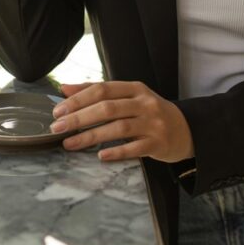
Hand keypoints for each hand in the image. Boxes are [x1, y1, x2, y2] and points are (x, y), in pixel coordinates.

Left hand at [50, 80, 194, 163]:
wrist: (186, 129)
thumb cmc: (150, 112)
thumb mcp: (129, 96)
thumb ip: (98, 91)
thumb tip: (64, 88)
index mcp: (135, 88)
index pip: (102, 89)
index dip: (78, 99)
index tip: (58, 110)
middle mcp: (144, 103)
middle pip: (108, 108)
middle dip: (79, 117)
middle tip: (57, 127)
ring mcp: (153, 123)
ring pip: (118, 128)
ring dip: (91, 136)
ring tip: (69, 143)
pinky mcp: (158, 143)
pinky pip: (134, 148)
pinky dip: (116, 152)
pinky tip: (100, 156)